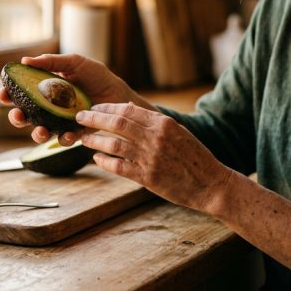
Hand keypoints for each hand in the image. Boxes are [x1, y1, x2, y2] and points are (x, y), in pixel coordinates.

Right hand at [0, 53, 151, 144]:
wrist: (119, 93)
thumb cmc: (97, 76)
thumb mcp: (75, 63)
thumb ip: (52, 61)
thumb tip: (25, 60)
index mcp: (45, 88)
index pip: (21, 92)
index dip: (9, 94)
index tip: (3, 93)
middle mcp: (49, 107)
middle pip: (25, 115)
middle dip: (16, 118)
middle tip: (18, 116)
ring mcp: (60, 122)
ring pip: (40, 131)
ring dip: (36, 133)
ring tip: (40, 131)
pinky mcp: (74, 133)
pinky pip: (63, 140)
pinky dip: (63, 139)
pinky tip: (67, 134)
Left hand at [75, 102, 232, 214]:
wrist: (210, 183)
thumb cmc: (194, 156)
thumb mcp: (178, 131)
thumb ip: (153, 121)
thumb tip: (127, 108)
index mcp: (163, 124)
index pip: (128, 110)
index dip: (107, 108)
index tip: (94, 107)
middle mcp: (156, 138)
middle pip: (117, 123)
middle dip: (94, 118)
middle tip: (79, 116)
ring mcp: (151, 158)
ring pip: (114, 144)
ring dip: (94, 140)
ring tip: (82, 138)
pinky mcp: (147, 178)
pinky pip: (119, 167)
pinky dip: (104, 161)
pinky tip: (96, 158)